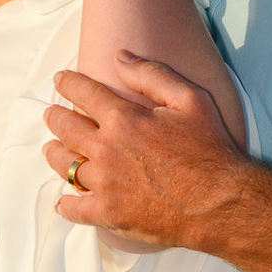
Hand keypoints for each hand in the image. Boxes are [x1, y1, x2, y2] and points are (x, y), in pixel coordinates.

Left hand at [42, 54, 248, 248]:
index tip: (60, 79)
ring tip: (51, 148)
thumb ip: (152, 74)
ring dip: (54, 154)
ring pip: (65, 165)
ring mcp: (105, 184)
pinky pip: (75, 209)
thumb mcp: (190, 99)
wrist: (220, 202)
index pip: (84, 93)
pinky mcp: (109, 214)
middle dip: (55, 117)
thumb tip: (119, 57)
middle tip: (51, 114)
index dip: (68, 83)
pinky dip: (66, 204)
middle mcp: (107, 149)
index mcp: (124, 119)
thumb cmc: (209, 149)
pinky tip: (64, 200)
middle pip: (66, 128)